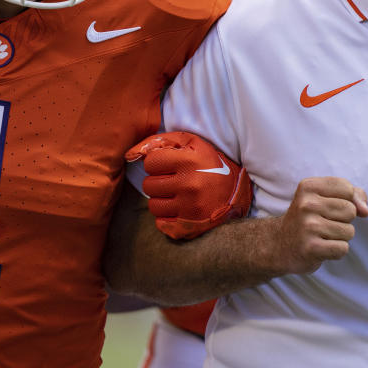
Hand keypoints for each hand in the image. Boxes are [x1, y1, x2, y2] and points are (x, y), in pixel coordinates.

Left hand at [124, 131, 252, 239]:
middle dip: (158, 182)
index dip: (158, 163)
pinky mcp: (189, 226)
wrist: (238, 192)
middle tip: (174, 181)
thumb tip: (129, 153)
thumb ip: (160, 141)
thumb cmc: (211, 164)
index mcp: (190, 162)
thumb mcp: (192, 143)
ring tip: (176, 195)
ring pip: (153, 206)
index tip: (170, 165)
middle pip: (149, 186)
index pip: (150, 163)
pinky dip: (167, 218)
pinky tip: (179, 209)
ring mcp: (189, 208)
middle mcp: (189, 185)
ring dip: (161, 200)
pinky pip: (161, 224)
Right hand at [275, 177, 367, 273]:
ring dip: (340, 237)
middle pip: (350, 210)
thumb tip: (366, 211)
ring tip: (322, 236)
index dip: (347, 200)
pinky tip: (321, 248)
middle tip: (323, 224)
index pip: (347, 188)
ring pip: (349, 231)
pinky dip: (336, 251)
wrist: (278, 245)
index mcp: (308, 186)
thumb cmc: (309, 219)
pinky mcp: (310, 247)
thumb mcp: (326, 198)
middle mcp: (306, 204)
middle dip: (344, 221)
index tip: (330, 207)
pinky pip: (343, 249)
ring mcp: (307, 226)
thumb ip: (353, 195)